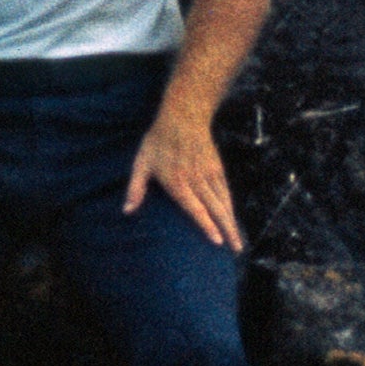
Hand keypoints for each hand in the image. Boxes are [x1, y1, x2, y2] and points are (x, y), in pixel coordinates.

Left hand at [125, 107, 242, 249]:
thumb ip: (135, 188)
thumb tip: (126, 211)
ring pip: (224, 202)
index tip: (217, 241)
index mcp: (178, 182)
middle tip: (236, 249)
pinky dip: (231, 207)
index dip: (207, 225)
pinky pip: (226, 191)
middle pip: (216, 209)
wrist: (183, 116)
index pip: (195, 208)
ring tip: (238, 241)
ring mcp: (209, 174)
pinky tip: (233, 218)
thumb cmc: (158, 141)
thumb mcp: (142, 162)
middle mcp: (197, 180)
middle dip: (227, 231)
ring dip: (232, 222)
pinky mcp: (217, 168)